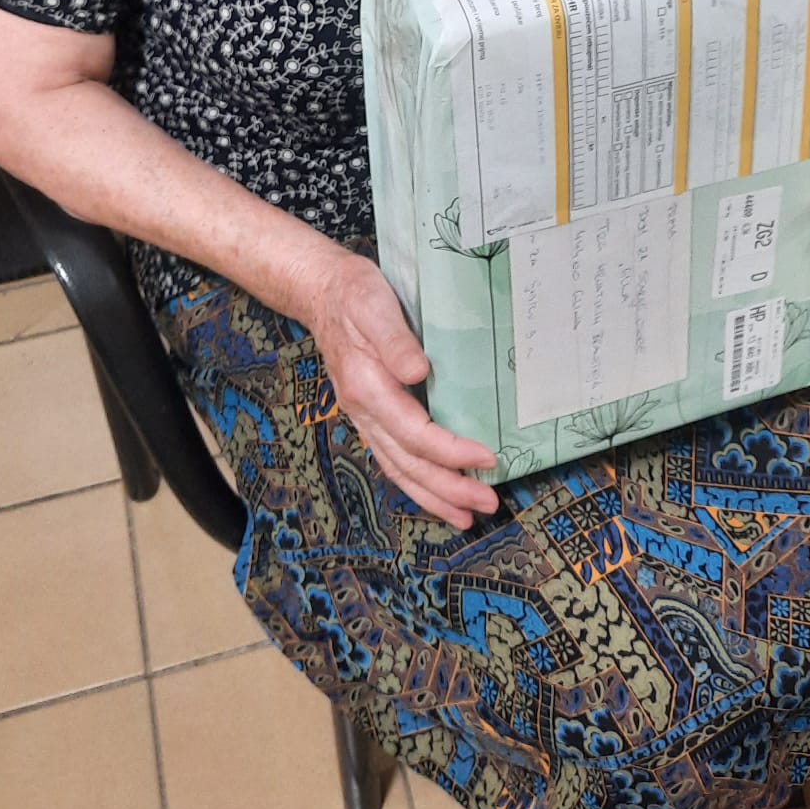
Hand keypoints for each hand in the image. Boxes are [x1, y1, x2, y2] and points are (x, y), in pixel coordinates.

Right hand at [301, 249, 499, 528]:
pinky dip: (415, 481)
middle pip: (408, 463)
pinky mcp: (370, 414)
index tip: (487, 457)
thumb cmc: (353, 294)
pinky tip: (435, 492)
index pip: (415, 433)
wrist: (321, 291)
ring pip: (398, 468)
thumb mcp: (374, 305)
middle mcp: (364, 411)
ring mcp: (364, 417)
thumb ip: (395, 339)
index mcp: (368, 388)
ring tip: (465, 517)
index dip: (451, 451)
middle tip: (488, 503)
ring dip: (433, 496)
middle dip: (448, 489)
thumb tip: (419, 372)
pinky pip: (393, 458)